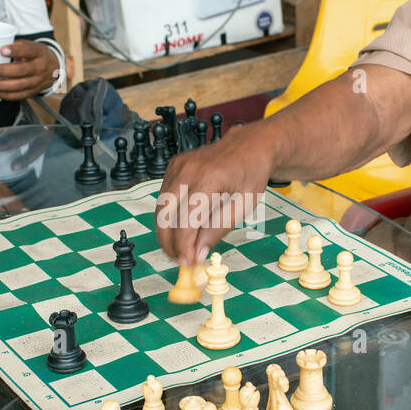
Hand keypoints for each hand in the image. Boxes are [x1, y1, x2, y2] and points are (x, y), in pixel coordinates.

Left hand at [0, 40, 59, 98]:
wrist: (54, 68)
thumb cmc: (36, 54)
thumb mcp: (31, 45)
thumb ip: (16, 45)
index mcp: (39, 52)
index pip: (28, 51)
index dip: (15, 51)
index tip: (1, 50)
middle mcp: (40, 68)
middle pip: (20, 71)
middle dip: (1, 71)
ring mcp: (37, 82)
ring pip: (18, 86)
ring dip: (0, 85)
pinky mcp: (33, 92)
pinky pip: (18, 96)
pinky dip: (5, 95)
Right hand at [155, 121, 274, 266]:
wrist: (250, 146)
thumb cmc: (250, 173)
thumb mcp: (243, 206)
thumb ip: (218, 229)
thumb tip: (197, 252)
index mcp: (210, 179)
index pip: (186, 221)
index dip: (184, 246)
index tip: (188, 263)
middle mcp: (189, 170)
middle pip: (165, 216)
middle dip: (169, 243)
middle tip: (180, 261)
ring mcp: (178, 166)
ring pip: (160, 209)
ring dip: (166, 233)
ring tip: (180, 249)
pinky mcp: (173, 166)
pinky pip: (163, 198)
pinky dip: (168, 217)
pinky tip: (180, 229)